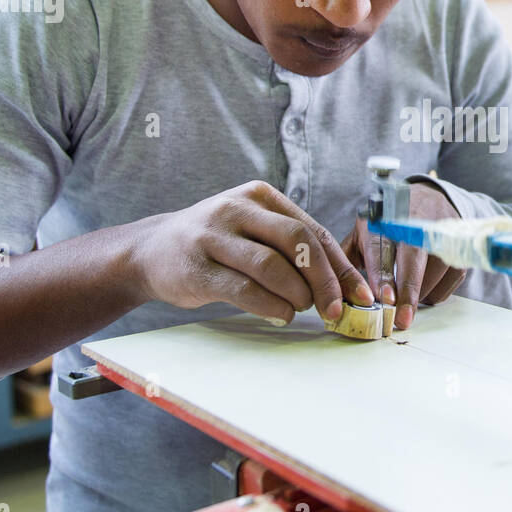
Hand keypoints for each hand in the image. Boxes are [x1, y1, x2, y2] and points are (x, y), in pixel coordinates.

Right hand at [130, 181, 372, 323]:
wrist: (150, 251)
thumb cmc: (216, 244)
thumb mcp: (252, 230)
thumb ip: (290, 248)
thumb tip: (342, 284)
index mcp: (260, 196)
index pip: (312, 229)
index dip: (341, 265)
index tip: (361, 294)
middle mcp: (237, 209)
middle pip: (297, 240)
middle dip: (324, 279)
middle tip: (335, 308)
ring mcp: (213, 236)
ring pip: (271, 265)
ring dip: (297, 294)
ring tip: (302, 309)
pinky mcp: (197, 267)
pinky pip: (243, 288)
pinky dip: (270, 306)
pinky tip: (281, 315)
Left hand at [342, 181, 466, 330]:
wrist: (427, 197)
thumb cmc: (389, 222)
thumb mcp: (363, 232)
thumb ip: (348, 259)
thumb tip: (336, 292)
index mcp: (382, 218)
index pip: (382, 247)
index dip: (383, 274)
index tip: (383, 297)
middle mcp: (413, 220)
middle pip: (413, 257)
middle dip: (407, 290)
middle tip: (402, 319)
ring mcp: (439, 231)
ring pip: (434, 271)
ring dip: (420, 295)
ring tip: (405, 302)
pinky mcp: (456, 245)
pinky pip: (449, 278)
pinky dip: (435, 291)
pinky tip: (423, 290)